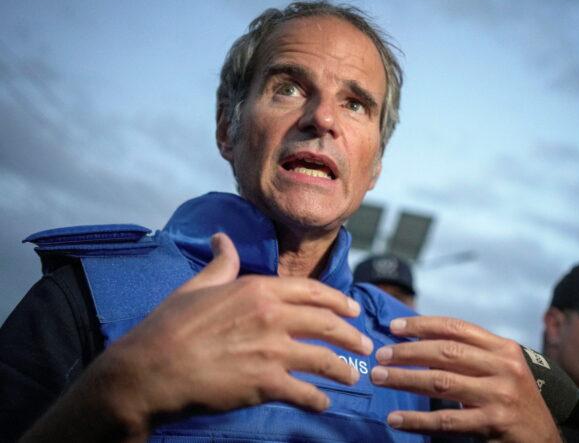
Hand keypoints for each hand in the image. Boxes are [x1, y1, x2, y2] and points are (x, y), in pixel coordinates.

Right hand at [22, 233, 371, 441]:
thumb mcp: (198, 285)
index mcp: (258, 289)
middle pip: (326, 324)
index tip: (353, 311)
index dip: (338, 301)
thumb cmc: (171, 324)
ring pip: (324, 359)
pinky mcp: (266, 384)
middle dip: (351, 335)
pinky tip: (323, 403)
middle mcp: (272, 316)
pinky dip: (318, 400)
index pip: (312, 291)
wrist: (152, 368)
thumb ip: (220, 262)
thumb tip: (221, 238)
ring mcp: (272, 351)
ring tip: (354, 377)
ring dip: (344, 370)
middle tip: (365, 345)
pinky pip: (305, 393)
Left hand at [370, 316, 560, 441]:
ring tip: (379, 378)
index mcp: (502, 349)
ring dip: (404, 379)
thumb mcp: (500, 369)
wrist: (545, 439)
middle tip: (380, 355)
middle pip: (444, 352)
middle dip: (407, 352)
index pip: (456, 327)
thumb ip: (469, 355)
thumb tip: (419, 344)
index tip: (394, 327)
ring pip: (440, 382)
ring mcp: (499, 396)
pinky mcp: (493, 424)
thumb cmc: (514, 399)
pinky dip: (417, 419)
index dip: (422, 325)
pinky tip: (396, 418)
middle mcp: (503, 368)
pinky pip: (446, 420)